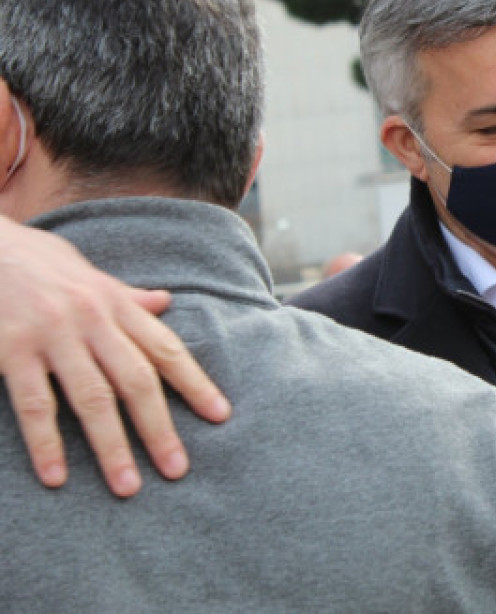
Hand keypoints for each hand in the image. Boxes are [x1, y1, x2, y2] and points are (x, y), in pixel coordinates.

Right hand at [0, 217, 230, 496]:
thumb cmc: (39, 264)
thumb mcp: (91, 275)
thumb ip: (127, 298)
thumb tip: (166, 303)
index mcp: (116, 305)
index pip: (166, 349)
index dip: (195, 383)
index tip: (220, 416)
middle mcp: (92, 320)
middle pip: (137, 381)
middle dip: (159, 428)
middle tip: (177, 470)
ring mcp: (52, 336)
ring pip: (92, 398)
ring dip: (112, 446)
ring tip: (128, 486)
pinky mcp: (11, 350)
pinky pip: (34, 404)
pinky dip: (47, 443)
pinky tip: (56, 477)